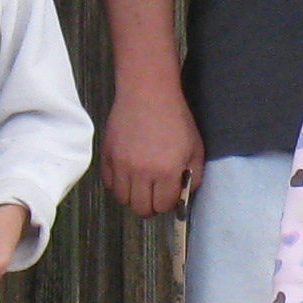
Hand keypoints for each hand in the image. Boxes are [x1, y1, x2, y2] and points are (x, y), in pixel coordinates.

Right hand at [101, 88, 205, 216]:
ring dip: (133, 196)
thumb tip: (183, 195)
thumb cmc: (174, 118)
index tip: (169, 194)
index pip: (163, 206)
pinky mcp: (107, 156)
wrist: (147, 93)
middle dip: (150, 206)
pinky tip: (128, 173)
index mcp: (166, 171)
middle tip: (154, 194)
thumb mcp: (195, 148)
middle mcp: (141, 172)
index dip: (168, 203)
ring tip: (141, 184)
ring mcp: (121, 165)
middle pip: (141, 209)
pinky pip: (109, 183)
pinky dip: (118, 183)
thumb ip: (193, 176)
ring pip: (122, 199)